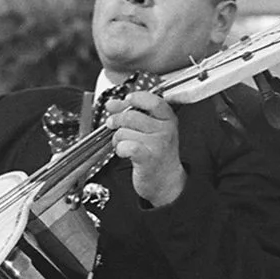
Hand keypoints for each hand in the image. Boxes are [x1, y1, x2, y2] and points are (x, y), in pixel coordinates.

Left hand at [106, 85, 185, 206]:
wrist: (165, 180)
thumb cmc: (156, 152)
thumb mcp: (149, 128)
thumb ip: (131, 112)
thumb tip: (111, 104)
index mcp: (168, 119)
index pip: (153, 101)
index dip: (137, 98)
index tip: (127, 100)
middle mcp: (165, 130)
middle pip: (131, 116)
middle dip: (116, 120)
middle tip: (113, 125)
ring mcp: (158, 145)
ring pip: (124, 132)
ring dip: (117, 139)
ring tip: (123, 144)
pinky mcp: (148, 159)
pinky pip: (125, 146)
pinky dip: (119, 149)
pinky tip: (124, 152)